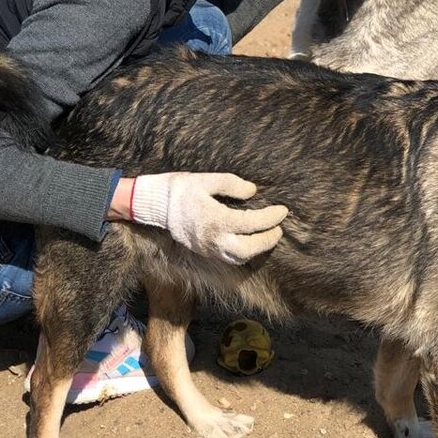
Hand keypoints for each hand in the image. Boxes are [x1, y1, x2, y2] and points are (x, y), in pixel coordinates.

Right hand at [127, 172, 287, 264]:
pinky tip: (249, 242)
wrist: (155, 204)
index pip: (251, 223)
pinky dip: (243, 253)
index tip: (282, 210)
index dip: (270, 217)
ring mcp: (207, 248)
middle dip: (267, 240)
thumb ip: (232, 184)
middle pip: (248, 249)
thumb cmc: (181, 188)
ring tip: (267, 235)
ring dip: (256, 249)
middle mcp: (212, 238)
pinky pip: (228, 258)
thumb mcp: (206, 179)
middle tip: (278, 228)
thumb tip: (253, 191)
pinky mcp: (203, 251)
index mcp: (215, 219)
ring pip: (238, 258)